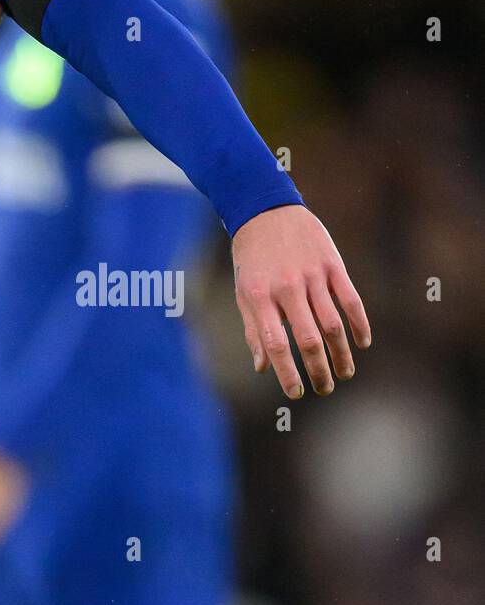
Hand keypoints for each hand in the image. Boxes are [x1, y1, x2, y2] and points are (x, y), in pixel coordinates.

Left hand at [231, 204, 370, 397]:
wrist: (265, 209)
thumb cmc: (251, 256)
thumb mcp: (243, 290)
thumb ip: (253, 329)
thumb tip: (262, 367)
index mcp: (259, 295)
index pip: (276, 343)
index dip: (287, 372)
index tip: (296, 394)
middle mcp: (286, 287)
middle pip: (309, 339)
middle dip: (319, 370)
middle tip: (324, 389)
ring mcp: (312, 275)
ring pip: (333, 324)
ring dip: (342, 354)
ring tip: (345, 373)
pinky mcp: (333, 264)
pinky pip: (351, 300)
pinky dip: (359, 324)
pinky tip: (362, 343)